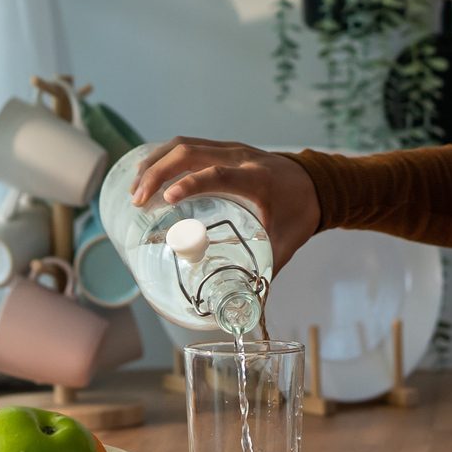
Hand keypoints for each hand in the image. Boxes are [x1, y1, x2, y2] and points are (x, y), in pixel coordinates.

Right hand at [125, 136, 322, 270]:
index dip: (191, 184)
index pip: (219, 174)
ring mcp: (231, 148)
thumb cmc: (301, 213)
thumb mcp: (285, 243)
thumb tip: (241, 308)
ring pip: (185, 144)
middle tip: (136, 201)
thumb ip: (263, 272)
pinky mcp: (224, 148)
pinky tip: (147, 173)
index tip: (166, 201)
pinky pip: (188, 144)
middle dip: (157, 173)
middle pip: (190, 152)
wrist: (318, 183)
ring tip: (134, 189)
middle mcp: (241, 157)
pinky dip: (163, 156)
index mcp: (257, 179)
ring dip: (154, 163)